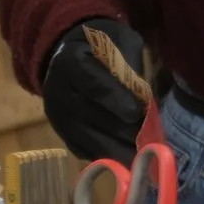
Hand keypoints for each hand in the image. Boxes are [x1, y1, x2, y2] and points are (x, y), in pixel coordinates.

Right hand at [42, 17, 148, 162]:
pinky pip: (81, 148)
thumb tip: (145, 97)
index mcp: (70, 61)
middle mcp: (57, 90)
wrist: (69, 51)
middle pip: (89, 116)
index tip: (137, 112)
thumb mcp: (119, 41)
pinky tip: (126, 162)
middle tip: (147, 142)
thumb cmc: (103, 44)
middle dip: (120, 130)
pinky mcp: (60, 131)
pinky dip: (104, 157)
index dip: (115, 99)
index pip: (92, 84)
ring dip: (114, 150)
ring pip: (85, 138)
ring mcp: (56, 114)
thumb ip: (130, 65)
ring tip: (141, 158)